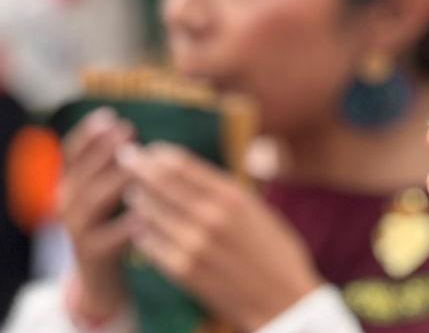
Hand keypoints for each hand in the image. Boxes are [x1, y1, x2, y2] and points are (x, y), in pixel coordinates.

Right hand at [59, 108, 135, 323]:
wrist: (101, 275)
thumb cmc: (112, 220)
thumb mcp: (108, 190)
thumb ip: (114, 164)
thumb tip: (130, 130)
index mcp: (71, 185)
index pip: (70, 154)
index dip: (87, 135)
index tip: (109, 115)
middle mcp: (67, 206)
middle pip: (82, 174)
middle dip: (104, 150)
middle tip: (128, 130)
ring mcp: (78, 231)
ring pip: (94, 202)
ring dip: (117, 181)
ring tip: (140, 166)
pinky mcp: (94, 254)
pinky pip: (111, 237)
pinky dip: (128, 223)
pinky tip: (148, 211)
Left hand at [121, 144, 320, 331]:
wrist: (281, 298)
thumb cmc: (275, 252)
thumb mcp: (259, 211)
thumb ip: (228, 194)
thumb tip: (196, 175)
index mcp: (233, 196)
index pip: (185, 166)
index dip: (162, 155)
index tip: (151, 150)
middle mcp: (211, 216)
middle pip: (162, 183)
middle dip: (140, 168)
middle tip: (125, 159)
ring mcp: (194, 244)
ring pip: (151, 212)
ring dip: (139, 199)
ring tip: (132, 193)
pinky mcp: (183, 270)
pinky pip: (151, 244)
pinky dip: (142, 232)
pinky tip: (139, 226)